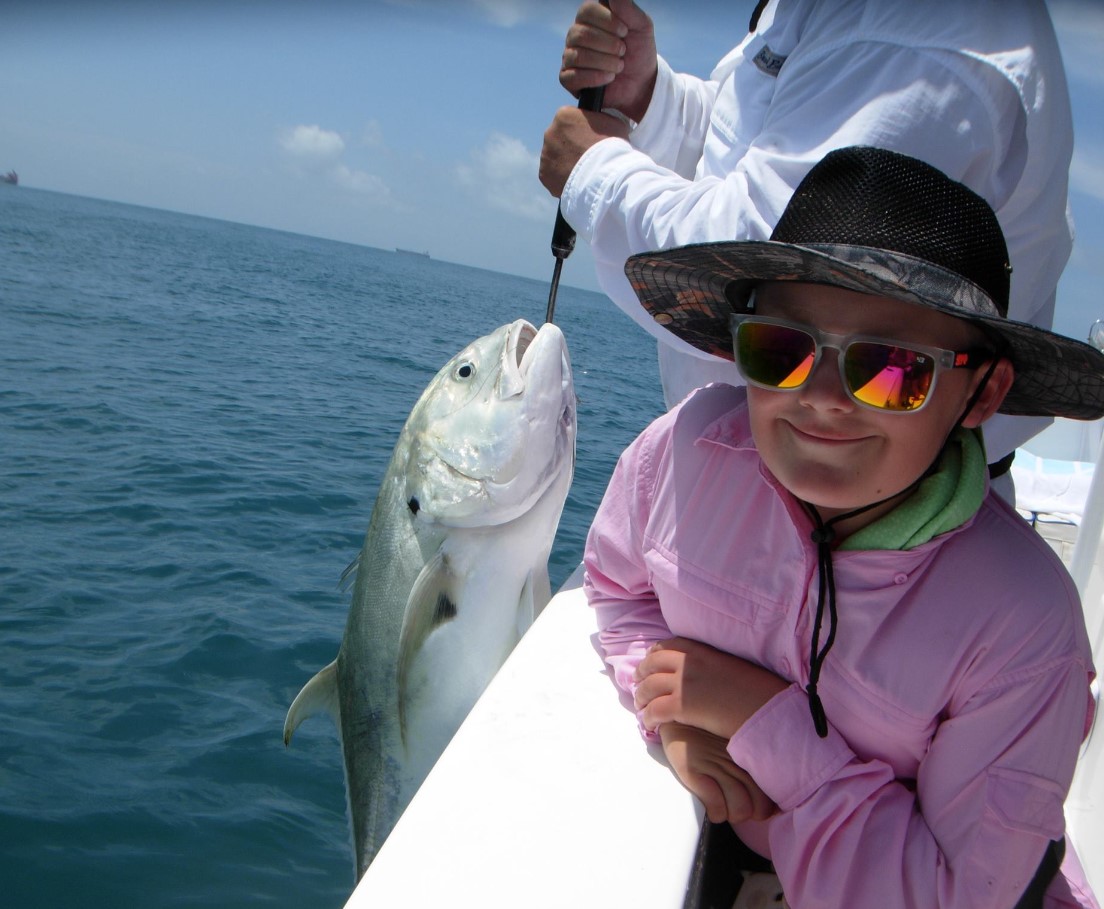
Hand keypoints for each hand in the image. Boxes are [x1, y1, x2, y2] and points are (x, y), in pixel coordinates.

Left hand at [539, 106, 629, 197]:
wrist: (606, 179)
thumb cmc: (613, 149)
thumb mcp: (613, 123)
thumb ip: (601, 121)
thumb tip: (600, 125)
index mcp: (564, 115)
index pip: (569, 119)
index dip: (580, 130)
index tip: (588, 140)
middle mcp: (550, 133)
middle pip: (559, 138)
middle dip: (570, 146)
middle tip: (585, 157)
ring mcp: (545, 155)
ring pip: (554, 157)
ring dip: (565, 163)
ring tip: (582, 172)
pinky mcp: (544, 175)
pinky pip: (552, 175)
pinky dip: (561, 178)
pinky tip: (576, 181)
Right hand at [560, 0, 656, 122]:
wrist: (640, 83)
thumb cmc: (638, 52)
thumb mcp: (641, 26)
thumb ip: (628, 8)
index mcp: (589, 19)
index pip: (587, 11)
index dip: (607, 20)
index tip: (625, 31)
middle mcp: (575, 36)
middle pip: (580, 34)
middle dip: (608, 44)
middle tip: (623, 51)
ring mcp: (570, 57)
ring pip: (578, 56)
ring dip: (605, 62)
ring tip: (620, 66)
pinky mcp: (568, 79)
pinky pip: (573, 77)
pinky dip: (596, 77)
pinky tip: (609, 78)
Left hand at [634, 638, 788, 739]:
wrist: (764, 708)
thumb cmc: (757, 690)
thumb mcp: (731, 666)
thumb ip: (711, 665)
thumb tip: (703, 675)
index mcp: (701, 650)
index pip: (668, 646)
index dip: (654, 655)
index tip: (649, 662)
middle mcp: (688, 663)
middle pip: (652, 664)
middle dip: (642, 674)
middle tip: (638, 684)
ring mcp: (683, 683)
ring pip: (649, 687)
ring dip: (641, 697)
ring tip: (641, 706)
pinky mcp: (682, 706)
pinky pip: (655, 710)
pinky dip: (648, 716)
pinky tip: (649, 723)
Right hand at [659, 722, 776, 824]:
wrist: (676, 720)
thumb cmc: (708, 735)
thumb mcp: (734, 743)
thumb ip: (752, 762)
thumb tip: (768, 798)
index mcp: (750, 753)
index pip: (772, 792)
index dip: (764, 807)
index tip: (753, 805)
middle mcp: (737, 760)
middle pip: (759, 807)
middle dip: (748, 812)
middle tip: (734, 805)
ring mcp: (716, 766)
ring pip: (739, 810)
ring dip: (730, 814)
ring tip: (721, 806)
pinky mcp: (694, 771)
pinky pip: (716, 808)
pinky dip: (715, 813)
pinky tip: (709, 805)